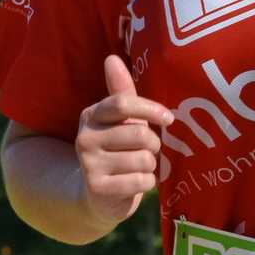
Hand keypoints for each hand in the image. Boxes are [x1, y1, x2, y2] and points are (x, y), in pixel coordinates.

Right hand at [75, 55, 173, 227]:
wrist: (98, 195)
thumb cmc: (117, 150)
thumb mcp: (120, 121)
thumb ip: (120, 91)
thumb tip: (112, 58)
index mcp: (91, 116)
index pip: (122, 103)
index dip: (150, 109)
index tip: (169, 119)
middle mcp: (85, 138)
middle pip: (140, 134)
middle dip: (155, 144)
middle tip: (151, 151)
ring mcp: (89, 164)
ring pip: (144, 159)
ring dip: (151, 166)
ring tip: (141, 167)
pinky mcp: (98, 189)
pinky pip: (140, 181)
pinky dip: (147, 183)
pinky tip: (137, 182)